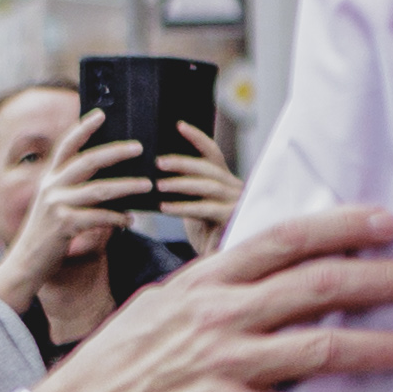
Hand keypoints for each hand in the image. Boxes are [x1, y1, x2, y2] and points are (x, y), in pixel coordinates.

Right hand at [0, 112, 140, 313]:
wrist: (26, 263)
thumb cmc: (47, 234)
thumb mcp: (54, 205)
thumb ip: (72, 189)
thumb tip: (108, 176)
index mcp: (49, 178)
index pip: (67, 145)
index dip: (83, 128)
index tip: (101, 115)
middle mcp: (51, 187)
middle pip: (88, 161)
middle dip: (116, 152)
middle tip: (139, 148)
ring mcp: (56, 205)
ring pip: (100, 190)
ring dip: (127, 186)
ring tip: (147, 185)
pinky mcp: (64, 225)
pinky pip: (99, 217)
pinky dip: (118, 217)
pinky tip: (129, 220)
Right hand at [28, 207, 392, 391]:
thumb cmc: (117, 367)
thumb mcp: (162, 308)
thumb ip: (215, 291)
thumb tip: (267, 274)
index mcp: (206, 282)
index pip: (286, 239)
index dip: (343, 225)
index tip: (388, 222)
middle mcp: (219, 314)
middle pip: (319, 284)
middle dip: (381, 279)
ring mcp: (221, 364)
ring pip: (320, 346)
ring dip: (376, 349)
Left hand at [156, 123, 245, 255]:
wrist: (223, 266)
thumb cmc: (207, 236)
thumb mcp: (194, 208)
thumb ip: (185, 192)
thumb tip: (155, 175)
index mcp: (225, 182)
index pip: (213, 153)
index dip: (197, 138)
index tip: (178, 125)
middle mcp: (236, 188)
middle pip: (209, 167)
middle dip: (183, 162)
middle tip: (158, 161)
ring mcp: (237, 203)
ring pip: (209, 185)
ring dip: (181, 183)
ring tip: (158, 184)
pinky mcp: (234, 219)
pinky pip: (207, 208)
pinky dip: (184, 206)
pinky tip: (165, 207)